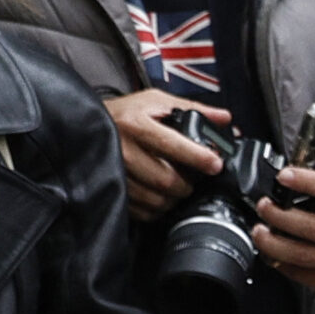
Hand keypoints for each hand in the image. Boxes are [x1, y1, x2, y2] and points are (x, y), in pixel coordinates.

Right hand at [102, 88, 225, 217]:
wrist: (90, 125)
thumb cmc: (126, 113)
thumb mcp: (156, 101)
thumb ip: (193, 109)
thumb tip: (224, 119)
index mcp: (136, 125)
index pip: (172, 145)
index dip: (197, 157)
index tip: (215, 164)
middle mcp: (124, 150)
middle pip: (166, 180)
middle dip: (188, 184)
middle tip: (194, 179)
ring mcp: (117, 174)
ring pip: (156, 200)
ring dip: (174, 198)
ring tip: (177, 186)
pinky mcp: (114, 191)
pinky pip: (143, 211)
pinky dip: (158, 208)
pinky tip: (161, 196)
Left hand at [254, 156, 314, 294]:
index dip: (307, 182)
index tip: (284, 176)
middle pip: (311, 227)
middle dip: (279, 215)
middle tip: (263, 205)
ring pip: (301, 254)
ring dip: (273, 242)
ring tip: (259, 230)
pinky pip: (302, 274)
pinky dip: (281, 263)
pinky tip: (271, 252)